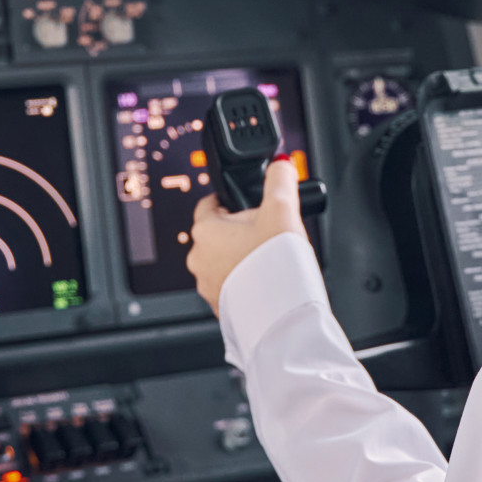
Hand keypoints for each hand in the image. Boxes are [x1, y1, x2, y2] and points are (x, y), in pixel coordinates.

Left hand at [187, 160, 304, 314]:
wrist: (281, 316)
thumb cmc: (276, 265)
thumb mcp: (283, 210)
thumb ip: (280, 181)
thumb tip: (281, 165)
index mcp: (205, 230)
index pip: (208, 205)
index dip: (228, 201)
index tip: (241, 203)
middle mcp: (198, 258)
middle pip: (217, 234)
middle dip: (240, 232)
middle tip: (267, 233)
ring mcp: (207, 285)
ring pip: (222, 262)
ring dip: (241, 258)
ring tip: (269, 260)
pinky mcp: (220, 307)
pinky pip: (230, 287)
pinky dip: (245, 282)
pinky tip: (266, 281)